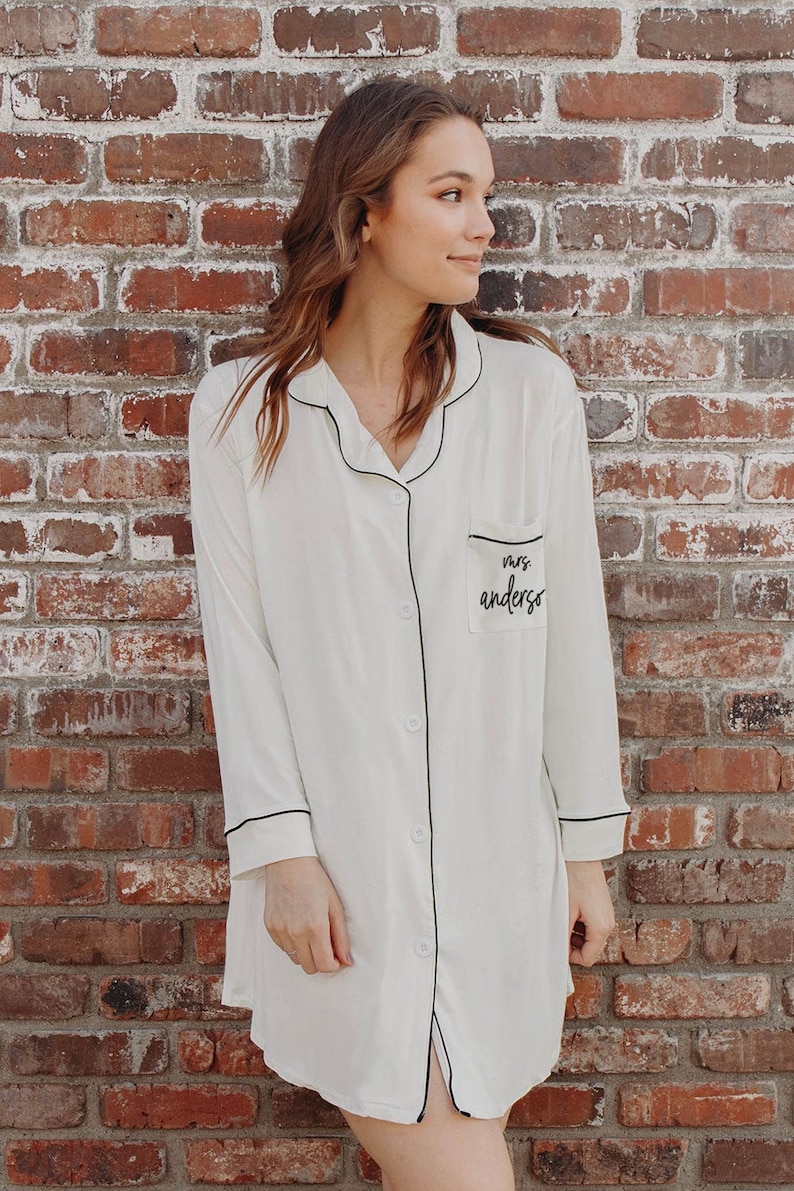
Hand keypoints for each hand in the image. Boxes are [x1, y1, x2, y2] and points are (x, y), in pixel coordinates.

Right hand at [263, 856, 353, 974]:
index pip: (324, 965)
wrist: (288, 863)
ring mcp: (280, 931)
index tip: (336, 957)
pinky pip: (283, 948)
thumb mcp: (335, 907)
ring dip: (305, 953)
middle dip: (320, 961)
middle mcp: (296, 933)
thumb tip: (347, 962)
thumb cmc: (315, 881)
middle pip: (309, 967)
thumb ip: (342, 937)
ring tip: (311, 933)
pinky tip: (298, 926)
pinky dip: (292, 944)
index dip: (333, 965)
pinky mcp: (270, 927)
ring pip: (295, 959)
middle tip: (325, 946)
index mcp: (316, 927)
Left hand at [565, 859, 615, 966]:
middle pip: (591, 949)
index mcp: (601, 928)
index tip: (557, 946)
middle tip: (559, 932)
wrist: (583, 857)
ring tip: (563, 920)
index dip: (571, 956)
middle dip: (573, 945)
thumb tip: (558, 952)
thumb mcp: (565, 912)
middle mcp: (609, 925)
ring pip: (591, 938)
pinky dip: (581, 925)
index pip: (587, 958)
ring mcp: (608, 916)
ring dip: (576, 935)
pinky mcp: (604, 909)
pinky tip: (570, 913)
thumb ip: (563, 935)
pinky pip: (593, 926)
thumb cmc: (574, 881)